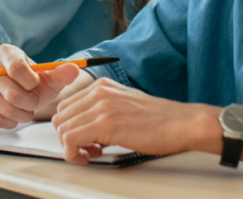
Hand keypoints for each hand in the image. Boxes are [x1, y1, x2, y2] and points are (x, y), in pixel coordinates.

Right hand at [0, 44, 81, 127]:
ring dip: (21, 114)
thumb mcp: (51, 78)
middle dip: (30, 103)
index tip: (36, 84)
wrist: (23, 95)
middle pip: (12, 93)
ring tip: (25, 109)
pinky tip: (13, 117)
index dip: (32, 83)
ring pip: (5, 108)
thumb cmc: (36, 85)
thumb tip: (74, 69)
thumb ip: (62, 74)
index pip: (17, 69)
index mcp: (6, 52)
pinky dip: (8, 122)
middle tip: (33, 102)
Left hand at [51, 78, 219, 164]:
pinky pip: (71, 141)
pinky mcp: (105, 124)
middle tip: (87, 149)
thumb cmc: (159, 120)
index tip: (84, 140)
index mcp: (102, 86)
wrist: (181, 123)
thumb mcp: (125, 105)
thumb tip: (85, 129)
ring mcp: (101, 107)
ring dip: (72, 148)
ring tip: (92, 153)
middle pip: (60, 118)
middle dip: (68, 138)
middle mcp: (99, 92)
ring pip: (63, 130)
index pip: (66, 106)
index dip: (70, 127)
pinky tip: (90, 157)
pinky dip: (74, 154)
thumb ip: (103, 110)